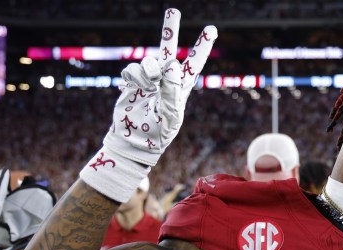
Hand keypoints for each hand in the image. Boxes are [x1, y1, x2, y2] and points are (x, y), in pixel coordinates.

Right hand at [80, 9, 216, 201]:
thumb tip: (171, 63)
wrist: (134, 143)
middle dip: (170, 29)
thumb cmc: (157, 135)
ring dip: (150, 73)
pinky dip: (135, 79)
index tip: (211, 29)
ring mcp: (147, 79)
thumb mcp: (171, 117)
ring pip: (149, 60)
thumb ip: (173, 91)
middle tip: (173, 10)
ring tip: (149, 89)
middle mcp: (165, 79)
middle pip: (168, 49)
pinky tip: (137, 91)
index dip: (201, 46)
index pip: (194, 64)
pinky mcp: (131, 81)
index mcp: (181, 88)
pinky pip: (133, 69)